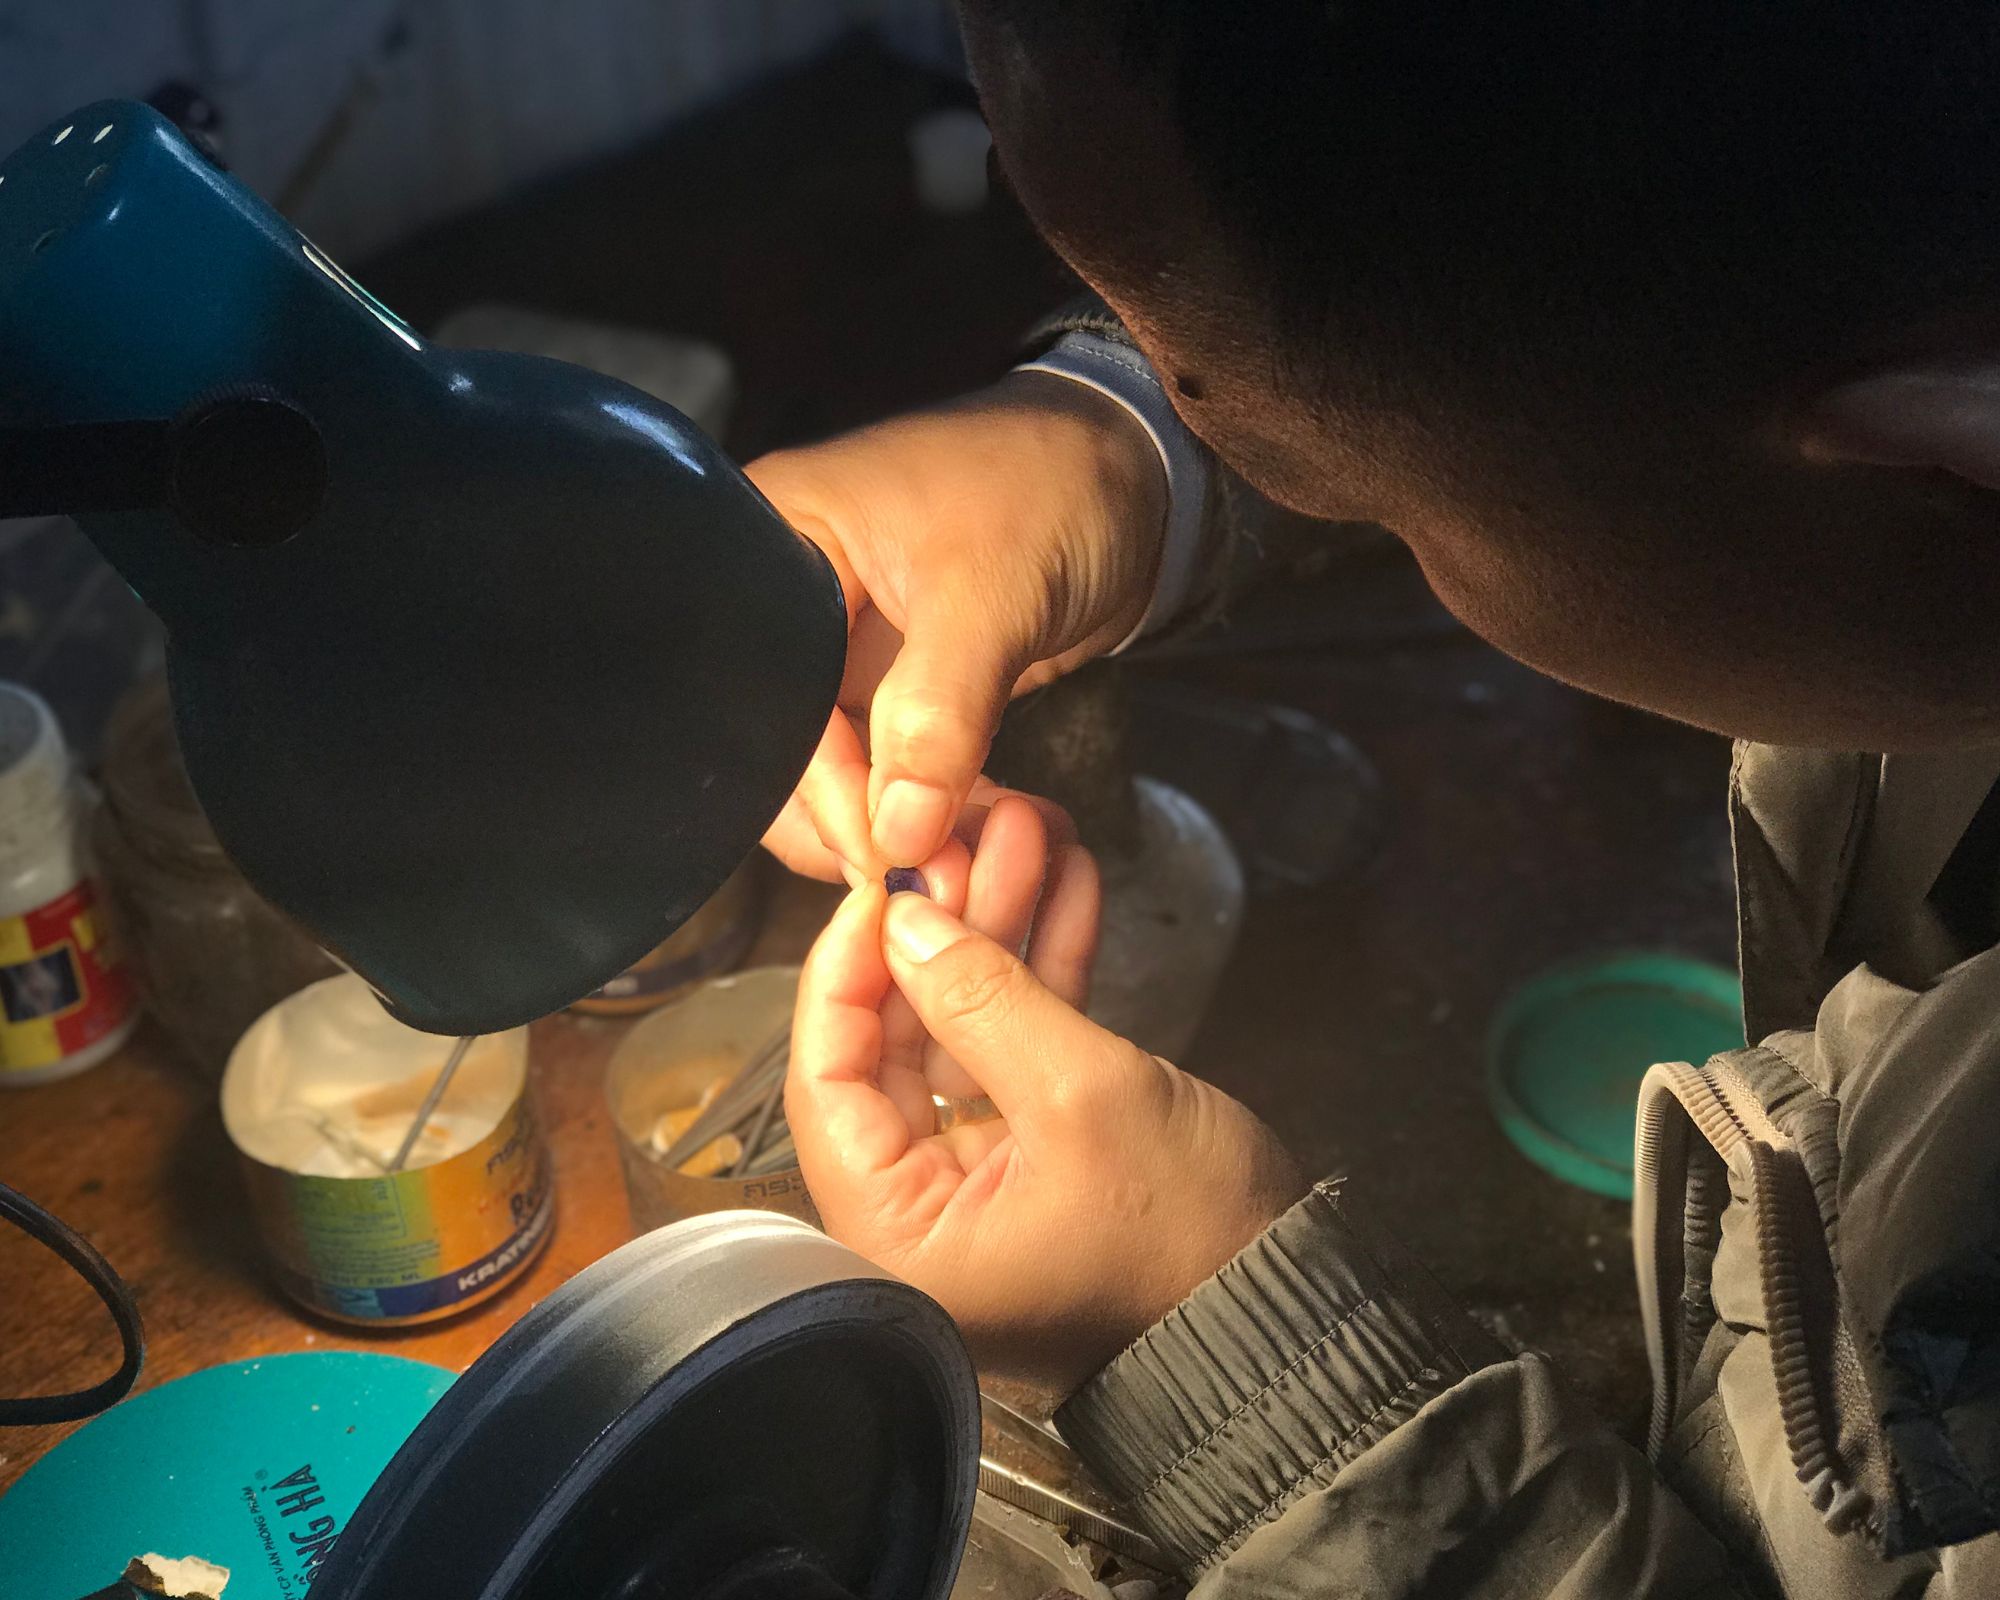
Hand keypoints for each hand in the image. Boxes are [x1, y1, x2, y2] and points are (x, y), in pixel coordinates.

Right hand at [749, 372, 1166, 879]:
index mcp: (770, 539)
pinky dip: (924, 810)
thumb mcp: (990, 591)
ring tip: (961, 866)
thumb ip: (937, 710)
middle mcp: (788, 600)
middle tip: (925, 878)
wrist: (1139, 478)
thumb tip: (896, 832)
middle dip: (849, 821)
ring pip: (833, 772)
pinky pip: (885, 770)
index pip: (756, 699)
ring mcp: (841, 648)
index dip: (816, 787)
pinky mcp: (894, 686)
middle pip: (777, 749)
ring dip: (892, 828)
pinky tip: (969, 839)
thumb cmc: (1053, 487)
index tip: (882, 855)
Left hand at [788, 797, 1304, 1395]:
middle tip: (968, 836)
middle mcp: (921, 1218)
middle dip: (941, 931)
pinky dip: (1044, 976)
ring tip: (1030, 833)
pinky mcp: (1040, 1157)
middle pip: (896, 1047)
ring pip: (963, 1034)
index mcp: (897, 1241)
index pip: (828, 1083)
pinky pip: (1020, 1053)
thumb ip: (984, 999)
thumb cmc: (1187, 1240)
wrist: (1294, 1310)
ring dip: (1000, 933)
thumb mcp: (1080, 1097)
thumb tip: (906, 919)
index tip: (880, 887)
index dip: (847, 974)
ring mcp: (983, 1182)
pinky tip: (1067, 887)